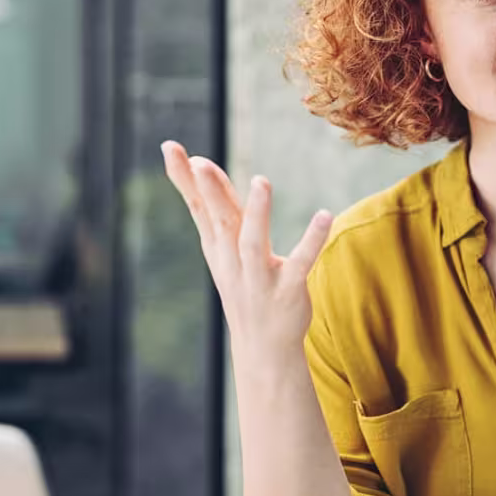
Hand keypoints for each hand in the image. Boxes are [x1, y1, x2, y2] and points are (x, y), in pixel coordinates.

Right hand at [160, 141, 332, 359]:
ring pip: (253, 242)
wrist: (263, 348)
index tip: (171, 147)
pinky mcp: (288, 290)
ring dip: (257, 213)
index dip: (184, 179)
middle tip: (201, 163)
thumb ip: (215, 209)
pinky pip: (300, 263)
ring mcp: (259, 278)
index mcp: (218, 247)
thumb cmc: (243, 287)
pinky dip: (312, 240)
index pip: (198, 208)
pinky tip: (325, 215)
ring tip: (261, 182)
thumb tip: (199, 166)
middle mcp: (233, 261)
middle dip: (210, 193)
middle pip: (220, 222)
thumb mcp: (222, 249)